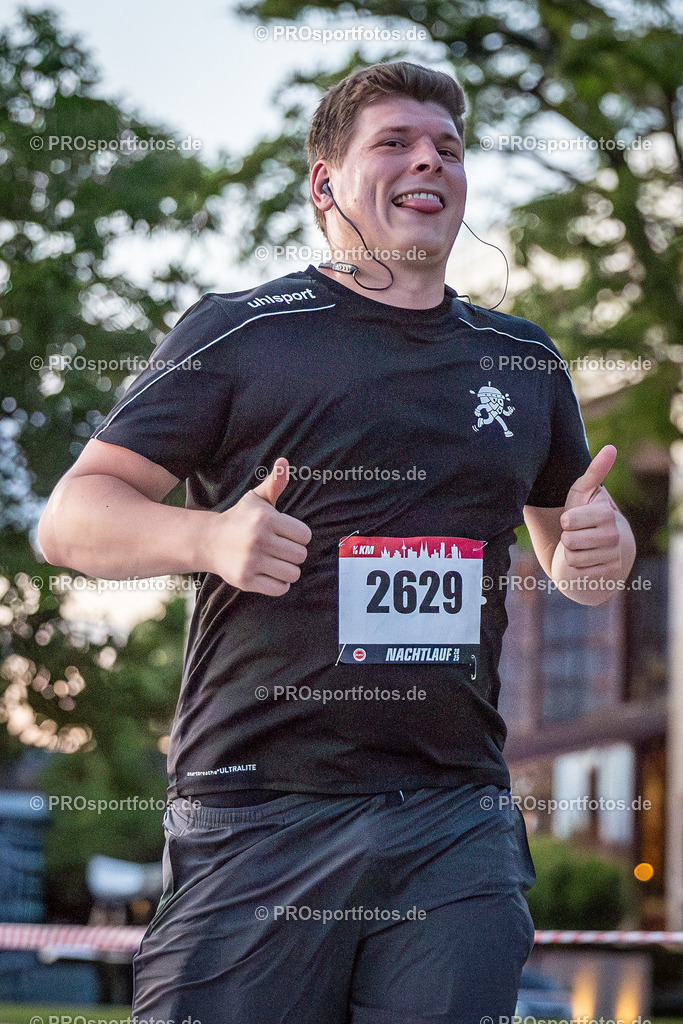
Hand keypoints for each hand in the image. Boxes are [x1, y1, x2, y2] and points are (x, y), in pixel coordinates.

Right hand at [205, 457, 311, 595]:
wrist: (208, 541)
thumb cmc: (240, 518)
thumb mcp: (256, 499)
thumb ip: (275, 483)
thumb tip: (284, 462)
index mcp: (265, 518)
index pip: (305, 535)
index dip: (299, 536)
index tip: (286, 535)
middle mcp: (258, 539)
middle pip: (300, 555)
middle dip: (293, 554)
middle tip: (280, 549)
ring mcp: (251, 561)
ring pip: (293, 574)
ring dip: (288, 570)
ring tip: (276, 562)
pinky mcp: (246, 580)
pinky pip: (280, 589)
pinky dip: (279, 584)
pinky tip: (270, 574)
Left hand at [558, 445, 620, 570]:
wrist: (603, 549)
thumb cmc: (586, 517)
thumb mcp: (584, 494)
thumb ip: (595, 472)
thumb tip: (611, 447)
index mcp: (606, 514)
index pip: (567, 520)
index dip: (565, 521)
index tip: (573, 519)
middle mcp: (614, 536)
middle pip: (568, 541)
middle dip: (566, 539)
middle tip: (576, 535)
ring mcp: (612, 558)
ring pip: (571, 558)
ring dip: (569, 554)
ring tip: (580, 548)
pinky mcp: (607, 577)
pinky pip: (577, 574)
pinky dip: (575, 569)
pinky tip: (585, 563)